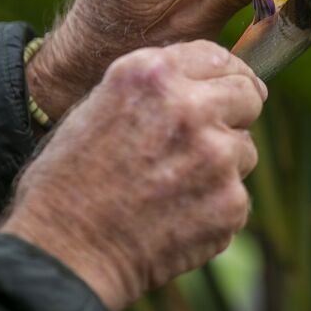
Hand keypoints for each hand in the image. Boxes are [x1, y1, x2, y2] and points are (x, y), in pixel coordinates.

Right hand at [0, 41, 264, 310]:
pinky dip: (215, 208)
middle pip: (247, 95)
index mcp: (152, 74)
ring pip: (244, 149)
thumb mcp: (99, 106)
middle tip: (205, 142)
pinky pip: (238, 195)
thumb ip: (156, 88)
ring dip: (221, 165)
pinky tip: (175, 218)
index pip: (219, 57)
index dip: (224, 75)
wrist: (63, 253)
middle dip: (234, 114)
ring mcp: (216, 155)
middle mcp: (189, 106)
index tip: (226, 89)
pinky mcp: (230, 202)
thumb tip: (206, 83)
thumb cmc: (69, 182)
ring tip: (171, 188)